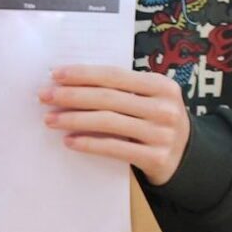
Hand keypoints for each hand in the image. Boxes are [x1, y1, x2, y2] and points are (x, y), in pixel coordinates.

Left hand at [41, 65, 190, 185]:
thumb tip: (75, 82)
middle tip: (45, 96)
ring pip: (108, 122)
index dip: (84, 74)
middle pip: (108, 98)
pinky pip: (114, 148)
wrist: (186, 157)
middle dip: (72, 95)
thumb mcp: (151, 98)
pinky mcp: (155, 157)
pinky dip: (89, 144)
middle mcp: (164, 107)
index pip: (115, 75)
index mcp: (161, 85)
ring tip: (50, 119)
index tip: (56, 74)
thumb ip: (124, 89)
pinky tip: (69, 141)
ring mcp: (161, 133)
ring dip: (74, 119)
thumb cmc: (157, 121)